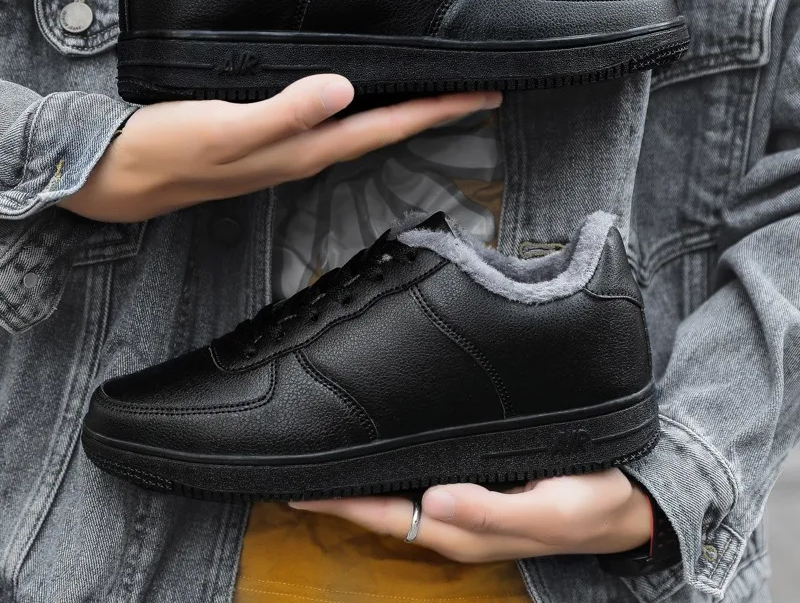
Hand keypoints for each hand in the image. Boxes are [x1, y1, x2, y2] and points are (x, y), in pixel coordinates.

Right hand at [60, 75, 500, 221]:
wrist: (128, 175)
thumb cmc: (173, 150)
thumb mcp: (228, 129)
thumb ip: (285, 111)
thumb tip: (343, 90)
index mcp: (307, 150)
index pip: (387, 128)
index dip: (436, 112)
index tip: (482, 97)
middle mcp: (309, 153)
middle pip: (386, 131)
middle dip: (432, 112)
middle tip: (475, 92)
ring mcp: (291, 150)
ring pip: (363, 129)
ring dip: (403, 112)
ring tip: (435, 93)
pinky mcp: (272, 139)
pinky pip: (334, 124)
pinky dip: (363, 108)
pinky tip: (364, 94)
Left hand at [290, 469, 651, 562]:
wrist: (622, 505)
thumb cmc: (588, 505)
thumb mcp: (549, 509)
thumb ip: (491, 511)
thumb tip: (431, 502)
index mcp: (463, 530)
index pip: (386, 516)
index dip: (343, 504)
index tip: (300, 488)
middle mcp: (454, 523)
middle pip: (382, 510)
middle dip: (340, 494)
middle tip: (298, 466)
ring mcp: (462, 511)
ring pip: (397, 500)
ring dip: (361, 486)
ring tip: (327, 461)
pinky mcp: (475, 495)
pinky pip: (420, 489)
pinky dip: (392, 477)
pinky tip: (380, 459)